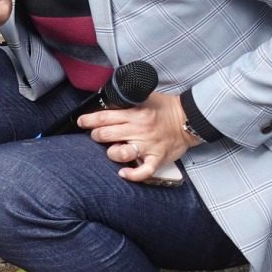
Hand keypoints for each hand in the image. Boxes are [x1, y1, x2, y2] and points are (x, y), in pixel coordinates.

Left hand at [78, 91, 195, 182]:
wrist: (189, 119)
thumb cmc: (165, 109)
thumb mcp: (145, 97)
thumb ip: (126, 101)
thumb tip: (105, 102)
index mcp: (136, 113)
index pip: (105, 117)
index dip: (89, 120)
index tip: (82, 122)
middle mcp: (140, 130)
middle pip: (107, 134)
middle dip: (96, 135)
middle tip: (96, 135)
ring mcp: (148, 146)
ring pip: (120, 153)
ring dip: (111, 152)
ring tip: (112, 149)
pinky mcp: (157, 158)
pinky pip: (143, 171)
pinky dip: (132, 174)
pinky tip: (123, 173)